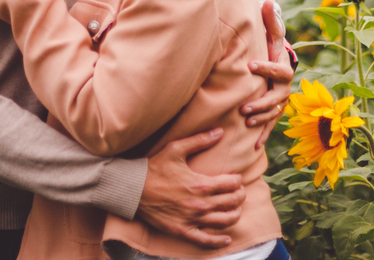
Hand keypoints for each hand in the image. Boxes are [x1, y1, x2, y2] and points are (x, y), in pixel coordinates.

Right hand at [138, 129, 244, 247]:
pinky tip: (226, 239)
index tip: (236, 178)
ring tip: (236, 210)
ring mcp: (192, 219)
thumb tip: (220, 131)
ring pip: (224, 221)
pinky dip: (218, 241)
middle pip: (232, 202)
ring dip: (235, 215)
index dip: (237, 180)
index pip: (231, 184)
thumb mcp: (176, 149)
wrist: (133, 189)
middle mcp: (200, 204)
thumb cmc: (154, 168)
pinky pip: (205, 240)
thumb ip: (199, 140)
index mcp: (201, 184)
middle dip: (240, 196)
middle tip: (239, 192)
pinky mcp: (182, 231)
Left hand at [242, 1, 292, 147]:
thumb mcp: (271, 35)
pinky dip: (263, 136)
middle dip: (262, 102)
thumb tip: (267, 1)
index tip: (250, 66)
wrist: (277, 67)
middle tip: (244, 106)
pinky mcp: (274, 113)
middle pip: (278, 97)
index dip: (266, 68)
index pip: (279, 70)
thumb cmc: (270, 48)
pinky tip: (253, 147)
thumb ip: (270, 22)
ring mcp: (281, 102)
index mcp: (284, 68)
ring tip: (245, 121)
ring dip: (261, 118)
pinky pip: (270, 126)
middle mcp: (285, 87)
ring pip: (274, 113)